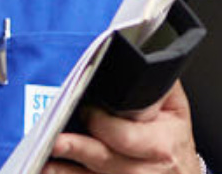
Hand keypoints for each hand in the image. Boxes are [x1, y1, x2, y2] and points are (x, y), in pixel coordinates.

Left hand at [44, 82, 201, 173]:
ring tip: (44, 157)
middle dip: (79, 148)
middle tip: (56, 138)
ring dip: (64, 169)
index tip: (85, 111)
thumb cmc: (176, 143)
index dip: (102, 124)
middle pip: (105, 159)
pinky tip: (47, 170)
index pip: (126, 136)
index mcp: (159, 144)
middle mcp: (142, 169)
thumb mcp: (177, 111)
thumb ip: (159, 86)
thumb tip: (141, 59)